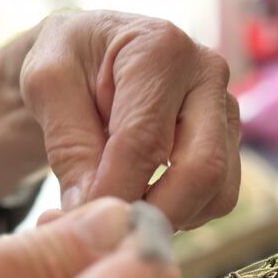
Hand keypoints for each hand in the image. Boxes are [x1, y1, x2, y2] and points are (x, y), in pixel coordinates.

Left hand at [20, 11, 240, 229]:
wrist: (92, 54)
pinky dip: (182, 214)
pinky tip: (145, 197)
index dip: (114, 190)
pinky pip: (217, 199)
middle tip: (107, 228)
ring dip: (168, 217)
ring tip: (121, 205)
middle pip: (202, 170)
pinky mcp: (231, 142)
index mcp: (161, 49)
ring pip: (217, 193)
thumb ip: (68, 145)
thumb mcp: (46, 85)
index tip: (79, 219)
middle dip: (153, 214)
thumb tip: (90, 208)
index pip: (145, 141)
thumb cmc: (70, 63)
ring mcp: (227, 111)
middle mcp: (208, 74)